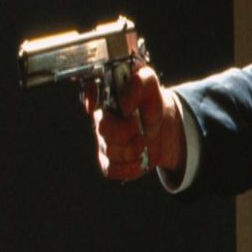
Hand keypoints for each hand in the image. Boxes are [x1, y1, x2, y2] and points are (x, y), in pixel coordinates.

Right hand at [85, 63, 184, 181]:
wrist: (161, 127)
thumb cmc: (150, 102)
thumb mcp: (152, 86)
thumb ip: (141, 81)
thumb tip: (124, 104)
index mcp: (105, 96)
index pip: (90, 93)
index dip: (92, 98)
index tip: (103, 106)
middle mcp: (99, 119)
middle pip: (105, 130)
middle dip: (129, 130)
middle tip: (140, 125)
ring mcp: (102, 141)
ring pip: (111, 151)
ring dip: (135, 149)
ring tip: (143, 140)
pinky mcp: (108, 161)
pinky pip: (111, 169)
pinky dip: (130, 167)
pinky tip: (139, 158)